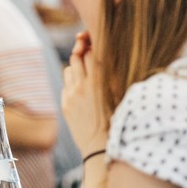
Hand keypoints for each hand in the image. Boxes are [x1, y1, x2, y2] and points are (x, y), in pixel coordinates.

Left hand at [61, 31, 108, 155]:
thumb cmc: (119, 120)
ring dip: (76, 66)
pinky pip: (66, 85)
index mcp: (100, 81)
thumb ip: (113, 76)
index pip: (92, 52)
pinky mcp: (65, 104)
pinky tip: (81, 88)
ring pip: (69, 69)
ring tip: (85, 70)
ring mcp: (71, 95)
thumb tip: (110, 58)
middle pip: (77, 57)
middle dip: (81, 51)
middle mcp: (83, 85)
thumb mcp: (121, 94)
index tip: (94, 41)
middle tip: (86, 49)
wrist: (102, 146)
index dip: (92, 45)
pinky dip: (72, 82)